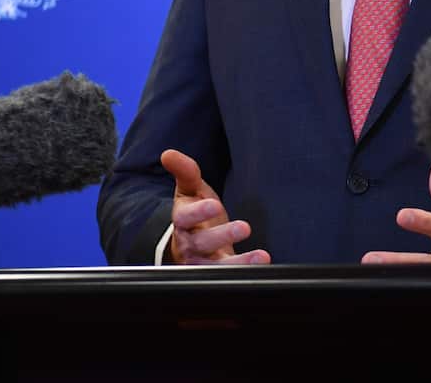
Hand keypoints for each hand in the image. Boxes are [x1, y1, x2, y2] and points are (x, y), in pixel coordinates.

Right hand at [161, 149, 269, 264]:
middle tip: (244, 227)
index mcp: (181, 221)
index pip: (184, 218)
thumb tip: (168, 153)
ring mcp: (201, 262)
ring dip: (237, 263)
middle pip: (200, 244)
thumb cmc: (194, 213)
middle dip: (221, 236)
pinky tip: (262, 263)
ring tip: (260, 256)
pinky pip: (228, 277)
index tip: (213, 205)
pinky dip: (245, 272)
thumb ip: (185, 172)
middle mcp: (188, 245)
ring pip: (214, 267)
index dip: (197, 213)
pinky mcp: (217, 273)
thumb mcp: (189, 191)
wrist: (193, 242)